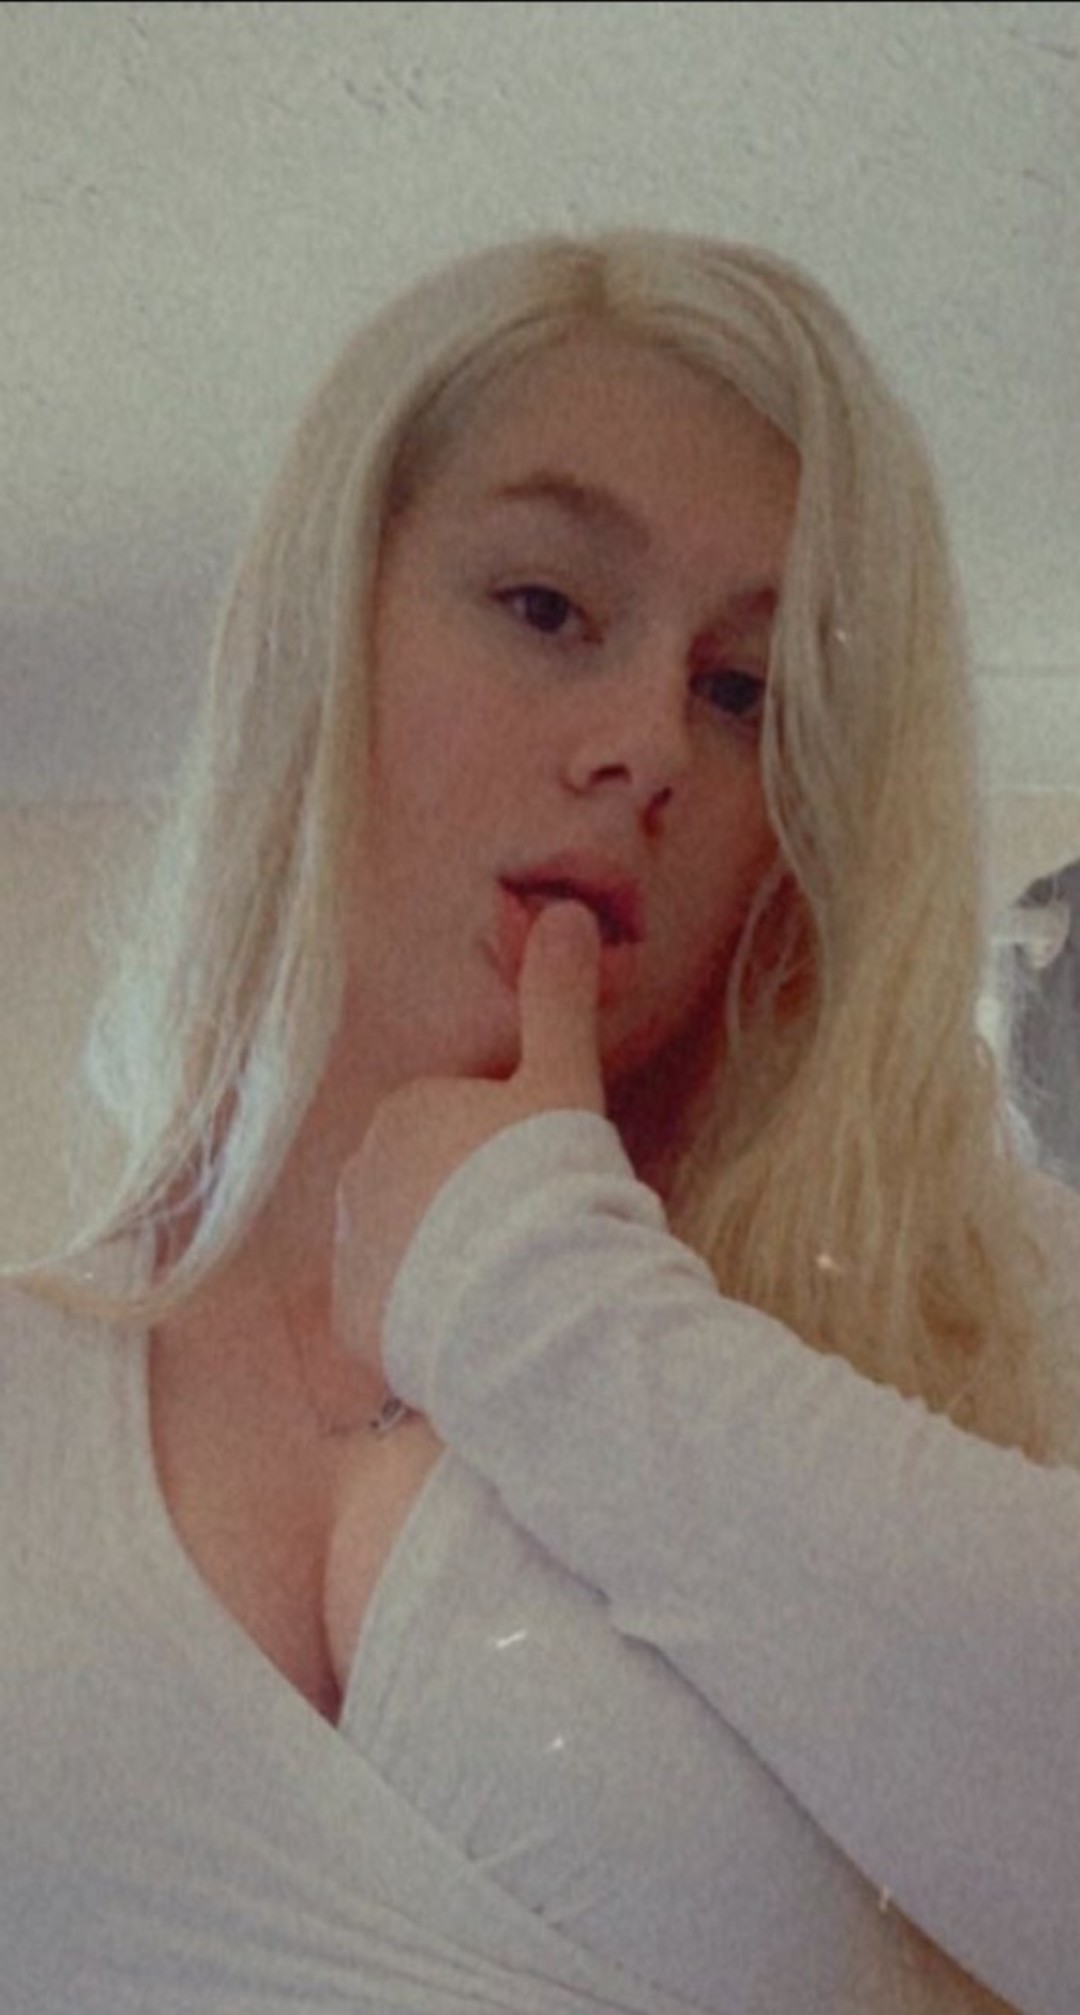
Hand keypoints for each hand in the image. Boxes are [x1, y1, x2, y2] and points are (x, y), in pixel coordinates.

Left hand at [332, 900, 603, 1393]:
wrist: (525, 1298)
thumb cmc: (547, 1180)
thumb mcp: (562, 1081)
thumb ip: (558, 999)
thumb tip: (568, 911)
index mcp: (405, 1111)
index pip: (456, 1127)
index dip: (506, 1156)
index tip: (543, 1182)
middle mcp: (358, 1175)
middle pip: (424, 1188)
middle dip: (467, 1208)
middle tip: (530, 1234)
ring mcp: (350, 1251)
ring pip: (404, 1249)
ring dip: (444, 1263)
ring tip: (507, 1287)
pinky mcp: (353, 1320)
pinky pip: (388, 1314)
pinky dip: (423, 1322)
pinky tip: (475, 1327)